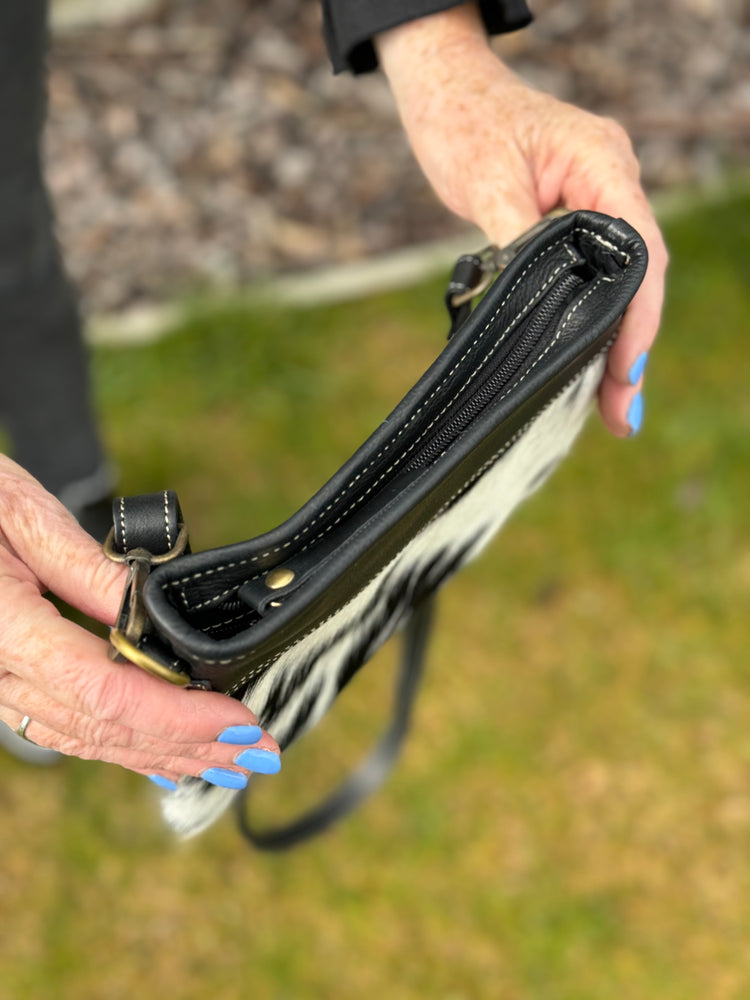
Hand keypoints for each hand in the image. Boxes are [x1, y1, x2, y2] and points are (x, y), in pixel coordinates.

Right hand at [0, 456, 279, 788]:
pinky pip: (60, 724)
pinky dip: (116, 744)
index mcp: (1, 629)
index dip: (178, 716)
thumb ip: (87, 570)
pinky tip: (157, 756)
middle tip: (256, 755)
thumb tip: (152, 612)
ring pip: (82, 737)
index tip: (238, 723)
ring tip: (223, 764)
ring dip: (159, 754)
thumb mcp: (20, 514)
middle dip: (186, 746)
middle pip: (101, 727)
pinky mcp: (0, 677)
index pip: (103, 692)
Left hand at [377, 3, 667, 436]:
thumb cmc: (462, 119)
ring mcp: (594, 198)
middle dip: (629, 346)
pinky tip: (583, 362)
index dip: (638, 316)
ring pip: (615, 281)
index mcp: (601, 163)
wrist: (442, 87)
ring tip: (610, 408)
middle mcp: (609, 181)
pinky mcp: (571, 215)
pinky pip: (591, 273)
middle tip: (621, 415)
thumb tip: (536, 306)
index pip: (638, 250)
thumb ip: (517, 240)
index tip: (627, 370)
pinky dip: (587, 318)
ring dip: (610, 341)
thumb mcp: (485, 180)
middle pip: (635, 276)